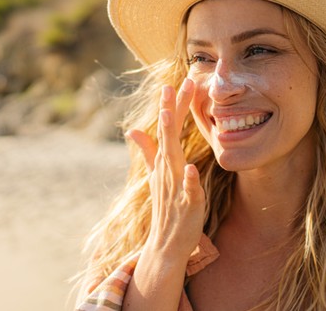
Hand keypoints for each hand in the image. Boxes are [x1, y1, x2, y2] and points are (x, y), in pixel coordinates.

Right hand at [127, 78, 205, 259]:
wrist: (166, 244)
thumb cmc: (166, 207)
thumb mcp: (156, 175)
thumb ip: (147, 152)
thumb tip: (133, 130)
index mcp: (164, 162)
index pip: (166, 129)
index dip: (171, 106)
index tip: (174, 81)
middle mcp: (167, 170)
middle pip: (168, 135)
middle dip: (171, 110)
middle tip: (176, 85)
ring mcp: (175, 186)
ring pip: (172, 158)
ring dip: (170, 138)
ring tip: (171, 117)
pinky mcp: (187, 203)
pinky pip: (188, 190)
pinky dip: (189, 180)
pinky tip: (192, 169)